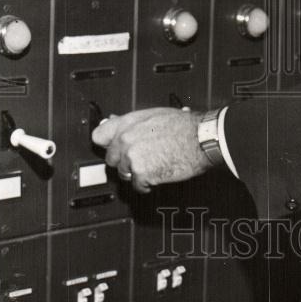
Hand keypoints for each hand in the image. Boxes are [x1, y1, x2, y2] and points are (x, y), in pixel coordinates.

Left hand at [91, 108, 211, 193]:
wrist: (201, 139)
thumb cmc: (186, 126)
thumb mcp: (155, 115)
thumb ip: (133, 123)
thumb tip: (116, 123)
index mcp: (128, 122)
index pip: (99, 136)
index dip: (107, 144)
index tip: (113, 148)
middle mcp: (126, 139)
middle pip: (111, 159)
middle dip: (125, 162)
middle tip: (143, 158)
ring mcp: (132, 157)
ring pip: (124, 174)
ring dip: (137, 173)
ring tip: (155, 165)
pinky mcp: (141, 173)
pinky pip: (138, 186)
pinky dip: (148, 184)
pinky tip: (160, 173)